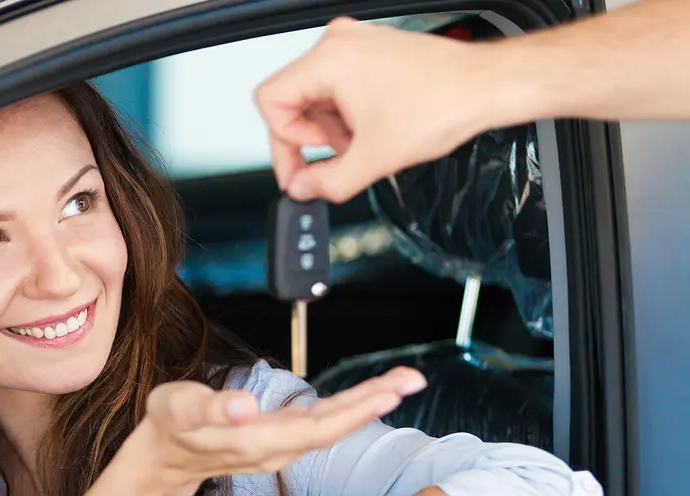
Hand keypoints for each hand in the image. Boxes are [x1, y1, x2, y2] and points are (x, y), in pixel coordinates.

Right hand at [137, 366, 425, 490]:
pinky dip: (349, 407)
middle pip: (336, 426)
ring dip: (367, 403)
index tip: (388, 393)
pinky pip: (323, 423)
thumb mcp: (178, 409)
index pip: (318, 427)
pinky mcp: (279, 437)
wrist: (165, 456)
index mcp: (258, 441)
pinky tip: (368, 396)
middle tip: (412, 378)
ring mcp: (280, 445)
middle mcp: (277, 448)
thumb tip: (245, 405)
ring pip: (333, 425)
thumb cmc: (169, 426)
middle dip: (375, 401)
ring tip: (401, 382)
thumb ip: (211, 407)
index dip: (355, 411)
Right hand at [254, 18, 502, 202]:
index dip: (282, 144)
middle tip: (334, 161)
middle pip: (292, 99)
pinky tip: (372, 129)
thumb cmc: (444, 104)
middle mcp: (338, 44)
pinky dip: (349, 114)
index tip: (298, 170)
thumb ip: (327, 182)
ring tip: (364, 143)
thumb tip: (302, 189)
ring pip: (316, 97)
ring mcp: (356, 45)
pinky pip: (339, 87)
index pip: (271, 102)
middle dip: (313, 138)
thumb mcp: (374, 159)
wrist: (486, 87)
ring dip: (333, 129)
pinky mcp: (371, 52)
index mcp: (330, 60)